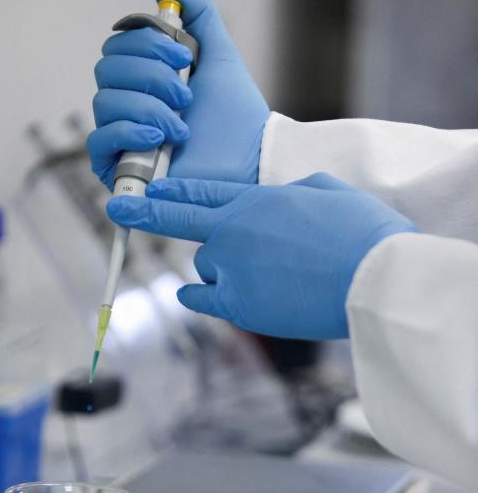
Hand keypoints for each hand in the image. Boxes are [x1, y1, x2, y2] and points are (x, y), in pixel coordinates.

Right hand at [88, 0, 269, 189]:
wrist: (249, 160)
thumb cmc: (236, 115)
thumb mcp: (220, 55)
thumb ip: (199, 17)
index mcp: (146, 78)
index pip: (118, 46)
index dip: (147, 43)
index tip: (185, 56)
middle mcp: (129, 104)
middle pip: (106, 69)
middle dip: (150, 76)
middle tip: (186, 95)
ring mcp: (122, 137)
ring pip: (104, 101)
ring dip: (148, 108)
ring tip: (182, 127)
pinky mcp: (118, 168)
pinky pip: (98, 140)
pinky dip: (128, 131)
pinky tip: (158, 138)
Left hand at [106, 173, 417, 339]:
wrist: (373, 277)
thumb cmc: (363, 233)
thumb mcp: (329, 192)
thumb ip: (295, 194)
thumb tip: (284, 201)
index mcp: (257, 199)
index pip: (204, 190)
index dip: (175, 190)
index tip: (152, 189)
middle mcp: (234, 229)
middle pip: (178, 218)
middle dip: (145, 211)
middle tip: (117, 208)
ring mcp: (231, 267)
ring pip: (205, 265)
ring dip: (220, 268)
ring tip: (265, 276)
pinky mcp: (238, 303)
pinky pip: (202, 297)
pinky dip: (197, 295)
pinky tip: (191, 294)